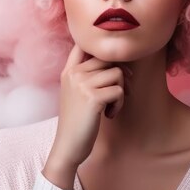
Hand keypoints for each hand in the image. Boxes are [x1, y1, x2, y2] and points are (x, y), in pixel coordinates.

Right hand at [42, 44, 130, 189]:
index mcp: (68, 70)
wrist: (68, 146)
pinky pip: (118, 91)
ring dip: (121, 91)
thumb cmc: (78, 120)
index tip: (109, 66)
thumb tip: (116, 61)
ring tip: (111, 106)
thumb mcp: (76, 92)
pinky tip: (110, 114)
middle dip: (121, 75)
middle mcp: (74, 73)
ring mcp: (82, 84)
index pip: (83, 44)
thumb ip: (87, 74)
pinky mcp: (92, 98)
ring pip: (117, 73)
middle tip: (120, 92)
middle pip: (108, 59)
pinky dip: (119, 104)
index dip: (101, 49)